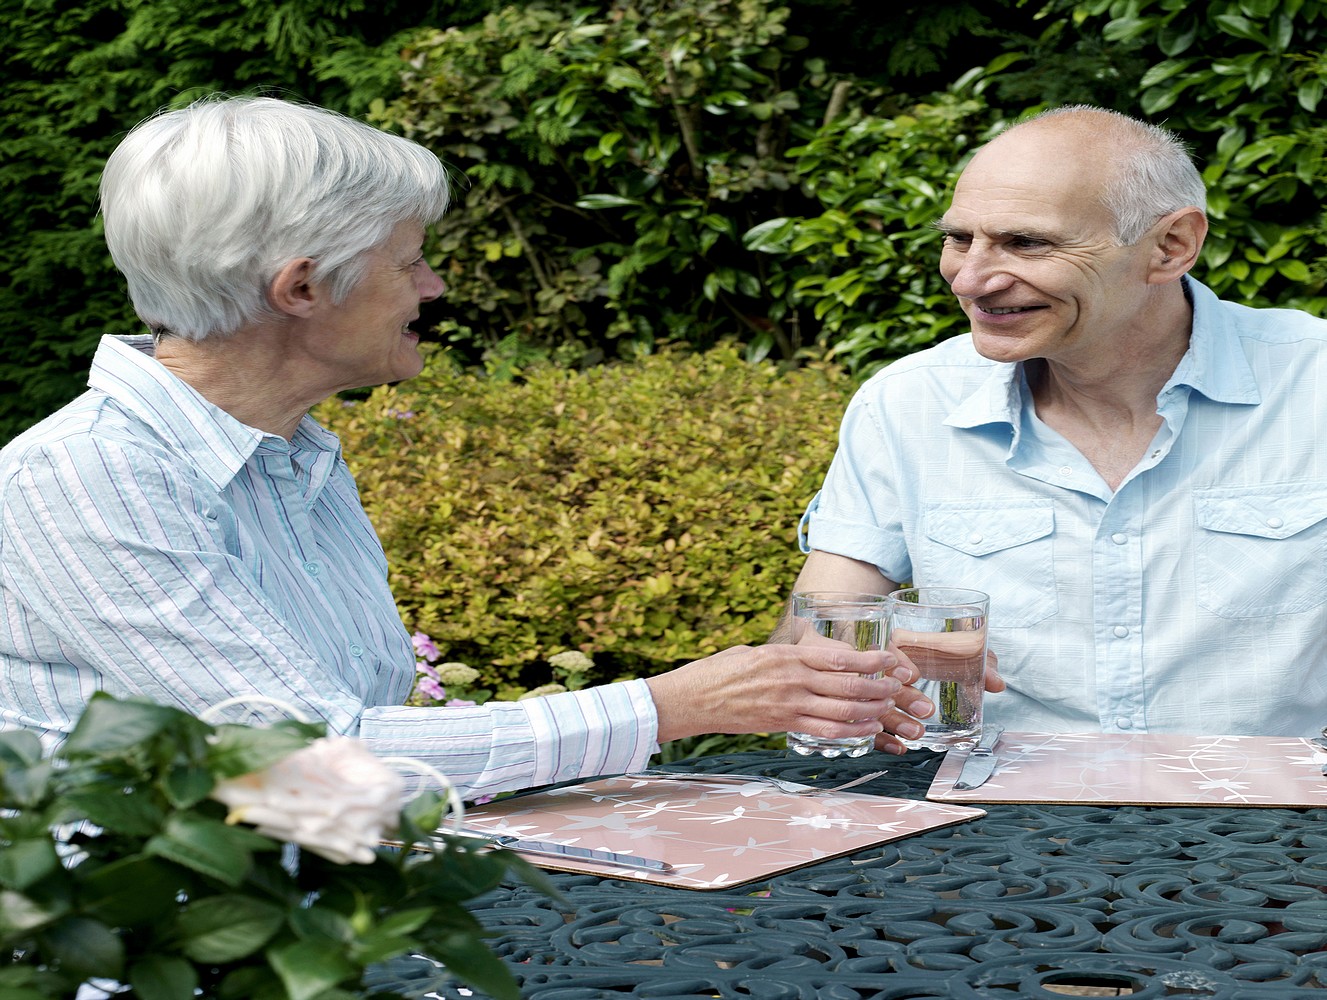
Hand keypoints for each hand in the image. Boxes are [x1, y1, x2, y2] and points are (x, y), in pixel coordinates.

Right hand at [646, 644, 906, 743]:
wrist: (692, 699)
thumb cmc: (720, 671)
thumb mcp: (756, 653)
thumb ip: (787, 657)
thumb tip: (811, 657)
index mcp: (787, 656)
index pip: (838, 656)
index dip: (869, 660)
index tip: (889, 659)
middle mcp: (792, 679)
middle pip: (847, 683)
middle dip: (877, 686)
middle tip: (897, 687)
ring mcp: (789, 704)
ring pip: (841, 708)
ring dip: (870, 709)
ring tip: (888, 708)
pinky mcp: (783, 724)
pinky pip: (824, 729)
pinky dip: (851, 730)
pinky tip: (867, 729)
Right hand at [871, 648, 1004, 754]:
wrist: (927, 666)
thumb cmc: (939, 656)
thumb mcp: (962, 654)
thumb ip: (982, 664)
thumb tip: (996, 684)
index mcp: (898, 644)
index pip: (890, 648)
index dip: (898, 662)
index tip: (913, 676)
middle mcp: (880, 666)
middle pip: (882, 680)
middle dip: (904, 697)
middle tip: (926, 710)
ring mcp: (872, 691)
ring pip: (874, 705)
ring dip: (895, 721)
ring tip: (916, 733)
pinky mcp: (870, 712)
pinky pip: (870, 725)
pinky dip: (883, 739)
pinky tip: (899, 746)